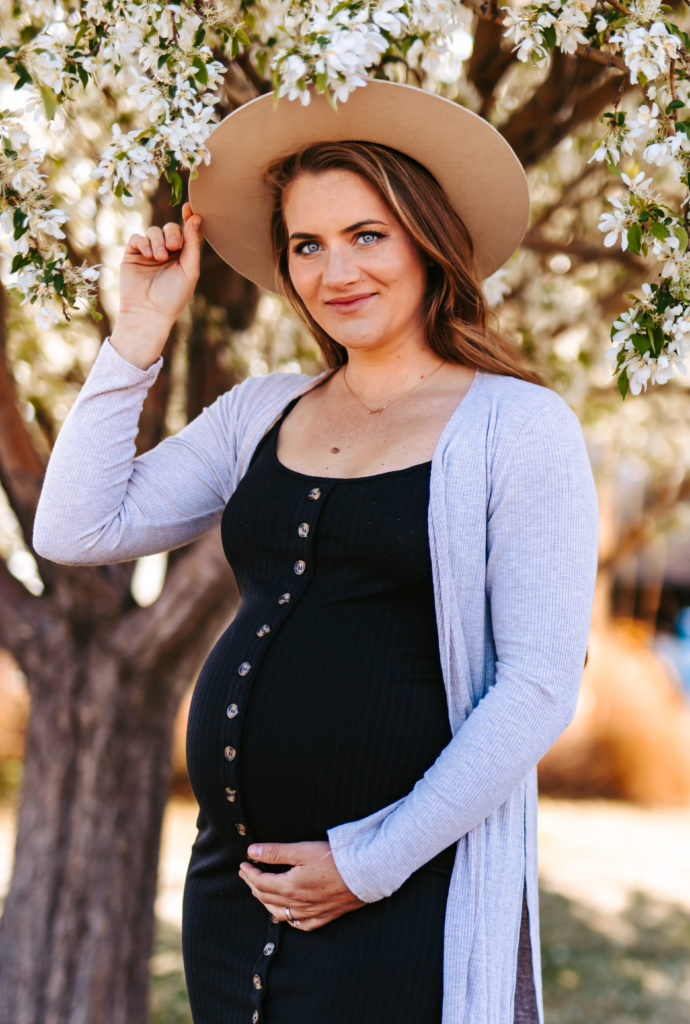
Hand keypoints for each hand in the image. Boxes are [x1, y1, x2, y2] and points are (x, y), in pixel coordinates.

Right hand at [110, 202, 202, 368]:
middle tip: (172, 248)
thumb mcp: (190, 270)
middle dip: (172, 234)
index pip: (186, 233)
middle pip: (170, 228)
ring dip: (157, 240)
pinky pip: (138, 237)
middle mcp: (166, 253)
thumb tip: (196, 217)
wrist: (148, 313)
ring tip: (159, 257)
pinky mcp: (132, 254)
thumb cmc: (174, 296)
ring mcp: (148, 253)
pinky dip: (144, 242)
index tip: (190, 208)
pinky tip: (148, 254)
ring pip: (154, 231)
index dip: (188, 219)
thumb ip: (193, 244)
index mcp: (183, 257)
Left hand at [239, 841, 365, 931]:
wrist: (365, 874)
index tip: (243, 864)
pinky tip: (287, 916)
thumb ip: (276, 852)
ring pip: (281, 913)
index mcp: (289, 886)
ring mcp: (311, 912)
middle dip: (253, 885)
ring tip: (259, 892)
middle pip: (267, 898)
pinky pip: (302, 924)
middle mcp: (297, 903)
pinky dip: (290, 920)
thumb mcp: (303, 850)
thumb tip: (252, 851)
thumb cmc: (335, 859)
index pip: (261, 883)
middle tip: (246, 874)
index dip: (249, 874)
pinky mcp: (325, 916)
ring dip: (266, 902)